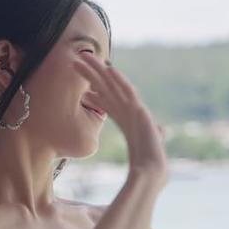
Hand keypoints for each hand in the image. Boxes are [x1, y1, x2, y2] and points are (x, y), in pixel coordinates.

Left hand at [73, 52, 167, 183]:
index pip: (108, 104)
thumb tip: (140, 151)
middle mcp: (130, 112)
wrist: (152, 172)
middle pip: (107, 89)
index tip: (82, 90)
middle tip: (76, 61)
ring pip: (114, 85)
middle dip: (92, 75)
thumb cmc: (143, 169)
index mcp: (127, 122)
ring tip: (84, 56)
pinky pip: (127, 92)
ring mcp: (135, 110)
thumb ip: (132, 149)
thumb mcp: (132, 155)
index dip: (95, 95)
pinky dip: (119, 80)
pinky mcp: (140, 111)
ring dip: (99, 70)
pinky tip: (108, 68)